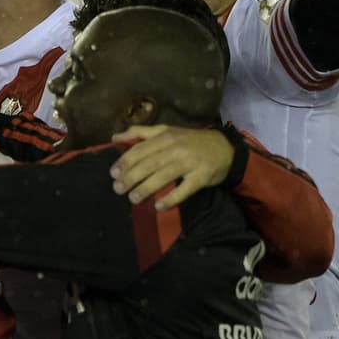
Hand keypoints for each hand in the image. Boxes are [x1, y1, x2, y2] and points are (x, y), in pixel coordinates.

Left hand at [110, 124, 234, 209]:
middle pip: (149, 163)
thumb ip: (140, 133)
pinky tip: (159, 207)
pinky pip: (185, 189)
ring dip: (146, 188)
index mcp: (165, 136)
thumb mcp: (166, 131)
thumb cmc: (189, 141)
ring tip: (133, 198)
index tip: (113, 173)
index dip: (125, 161)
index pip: (141, 149)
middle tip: (118, 188)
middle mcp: (176, 148)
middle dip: (131, 176)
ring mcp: (190, 162)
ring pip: (164, 176)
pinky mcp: (202, 176)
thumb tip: (115, 137)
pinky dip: (171, 198)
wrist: (225, 148)